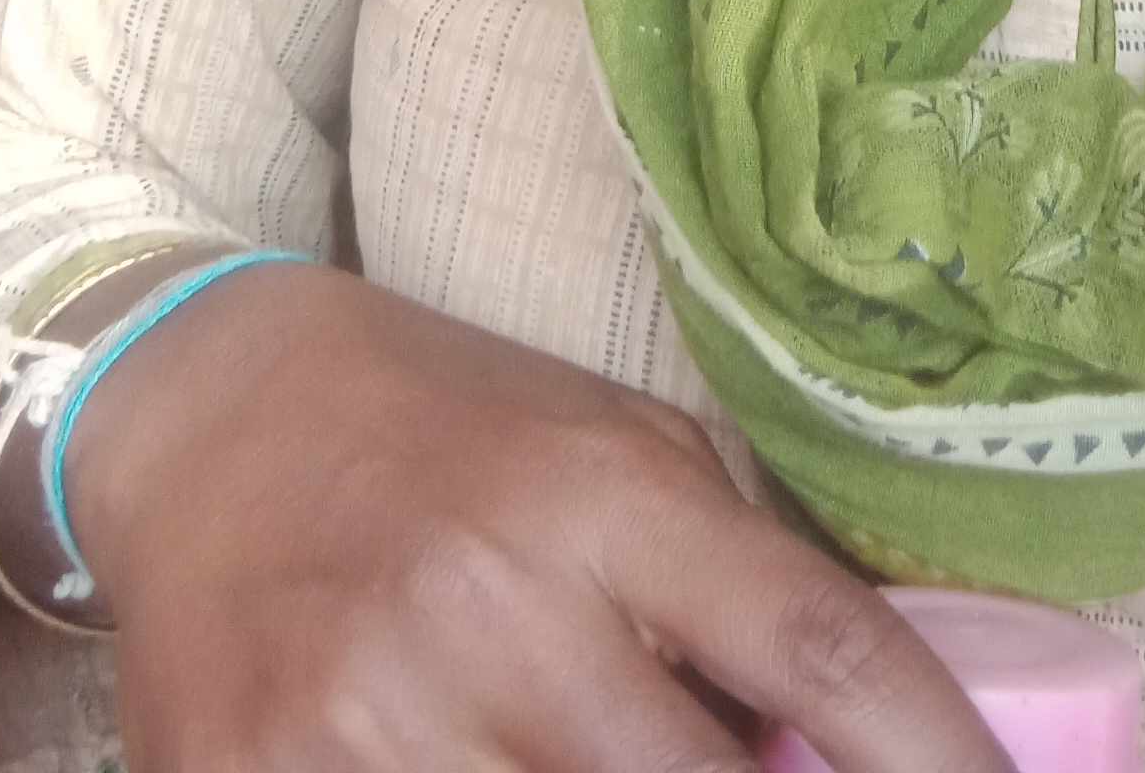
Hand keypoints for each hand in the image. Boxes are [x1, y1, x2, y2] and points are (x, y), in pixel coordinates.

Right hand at [62, 262, 1007, 770]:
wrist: (205, 408)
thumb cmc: (448, 430)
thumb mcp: (612, 451)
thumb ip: (727, 583)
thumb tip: (860, 738)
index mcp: (605, 496)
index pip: (819, 649)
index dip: (939, 758)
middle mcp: (496, 604)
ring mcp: (370, 717)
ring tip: (610, 767)